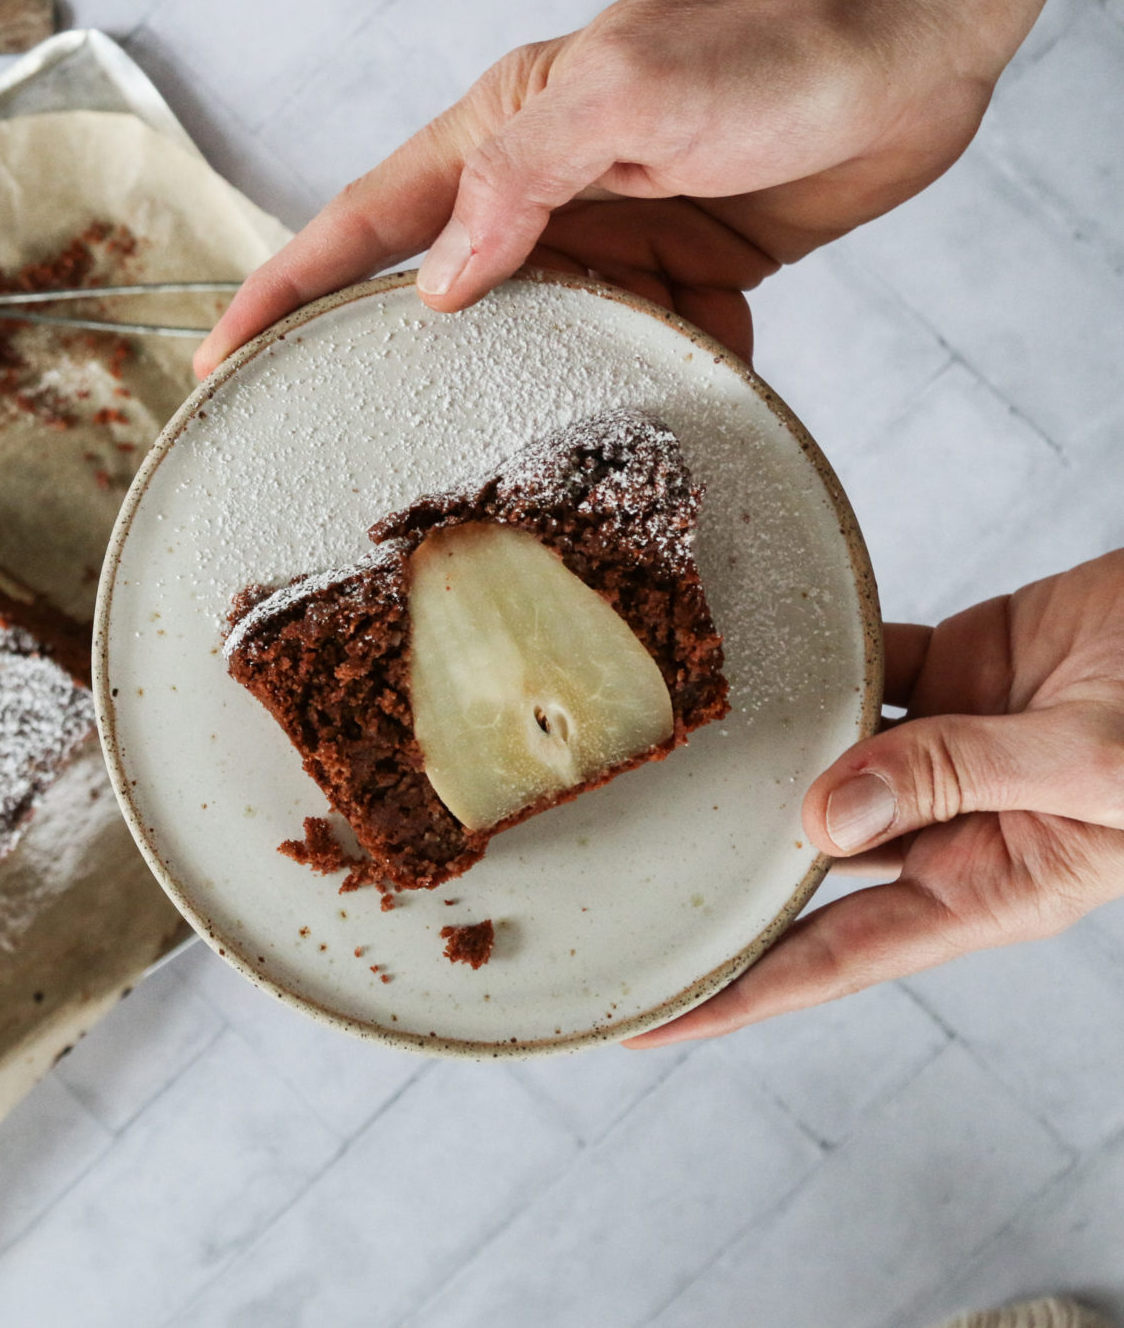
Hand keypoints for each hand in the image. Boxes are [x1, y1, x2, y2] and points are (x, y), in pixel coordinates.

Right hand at [194, 0, 1059, 376]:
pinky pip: (649, 354)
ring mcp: (617, 236)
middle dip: (383, 368)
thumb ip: (522, 180)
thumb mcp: (627, 94)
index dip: (285, 292)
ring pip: (542, 342)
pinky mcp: (691, 274)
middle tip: (327, 449)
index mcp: (501, 137)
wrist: (923, 40)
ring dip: (530, 399)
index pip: (364, 226)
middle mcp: (545, 193)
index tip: (219, 359)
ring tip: (493, 476)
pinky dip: (655, 391)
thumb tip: (441, 287)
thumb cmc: (776, 42)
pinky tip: (663, 433)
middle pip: (437, 300)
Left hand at [631, 549, 1123, 1046]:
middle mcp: (950, 825)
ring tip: (639, 760)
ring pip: (816, 759)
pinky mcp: (953, 667)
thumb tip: (822, 814)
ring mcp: (946, 746)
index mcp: (988, 885)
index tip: (644, 1020)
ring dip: (744, 757)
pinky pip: (857, 668)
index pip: (834, 960)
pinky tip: (731, 653)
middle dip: (711, 882)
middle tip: (600, 887)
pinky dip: (803, 660)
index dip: (736, 994)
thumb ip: (959, 778)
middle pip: (800, 868)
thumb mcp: (1099, 767)